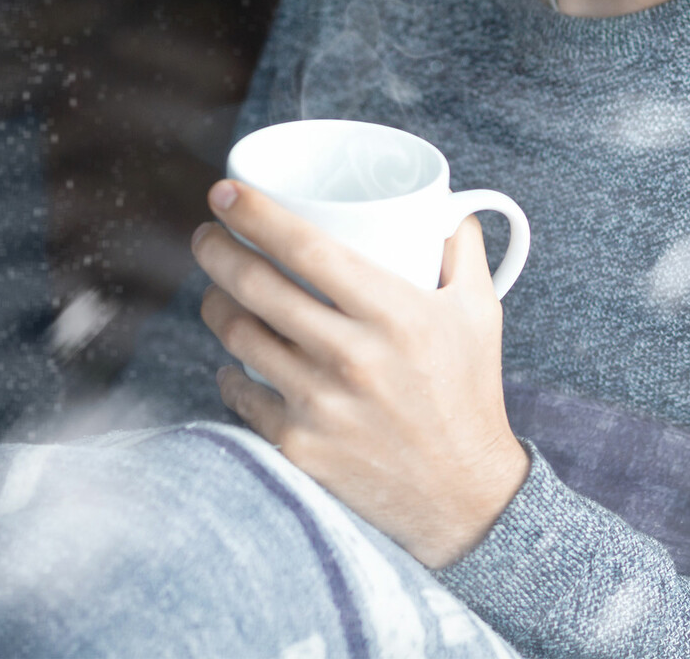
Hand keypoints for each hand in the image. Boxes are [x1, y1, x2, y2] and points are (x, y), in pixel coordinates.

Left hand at [191, 179, 529, 567]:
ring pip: (239, 335)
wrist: (464, 496)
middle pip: (257, 286)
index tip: (226, 192)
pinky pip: (241, 394)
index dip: (255, 213)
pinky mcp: (299, 445)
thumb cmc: (470, 392)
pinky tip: (233, 358)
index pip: (307, 247)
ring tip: (218, 290)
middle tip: (208, 234)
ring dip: (215, 303)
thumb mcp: (481, 311)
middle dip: (217, 249)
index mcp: (394, 312)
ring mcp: (320, 403)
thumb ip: (462, 249)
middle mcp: (352, 355)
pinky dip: (229, 369)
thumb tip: (444, 203)